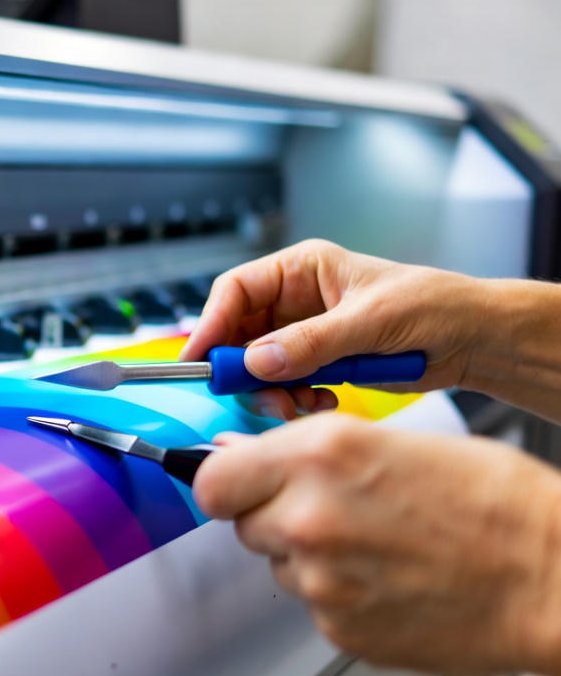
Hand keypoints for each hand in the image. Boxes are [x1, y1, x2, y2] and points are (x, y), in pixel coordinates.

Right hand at [180, 239, 484, 419]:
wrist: (475, 341)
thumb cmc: (434, 307)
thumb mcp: (370, 321)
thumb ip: (311, 342)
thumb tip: (255, 361)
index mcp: (302, 270)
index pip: (236, 291)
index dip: (211, 323)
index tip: (199, 358)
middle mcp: (295, 302)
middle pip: (238, 335)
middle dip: (243, 369)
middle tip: (258, 396)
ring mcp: (304, 336)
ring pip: (257, 368)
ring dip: (271, 391)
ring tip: (299, 404)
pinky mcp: (318, 366)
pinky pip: (284, 387)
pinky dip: (294, 400)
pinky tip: (322, 402)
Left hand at [193, 414, 560, 675]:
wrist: (552, 577)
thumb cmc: (495, 502)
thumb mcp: (392, 441)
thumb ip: (305, 449)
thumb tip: (240, 451)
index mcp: (320, 456)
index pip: (211, 478)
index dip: (222, 481)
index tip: (231, 483)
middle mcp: (308, 517)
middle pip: (241, 523)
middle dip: (270, 515)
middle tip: (325, 510)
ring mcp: (321, 580)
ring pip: (278, 565)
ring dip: (306, 555)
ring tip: (374, 544)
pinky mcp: (339, 629)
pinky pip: (313, 605)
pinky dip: (339, 594)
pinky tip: (387, 578)